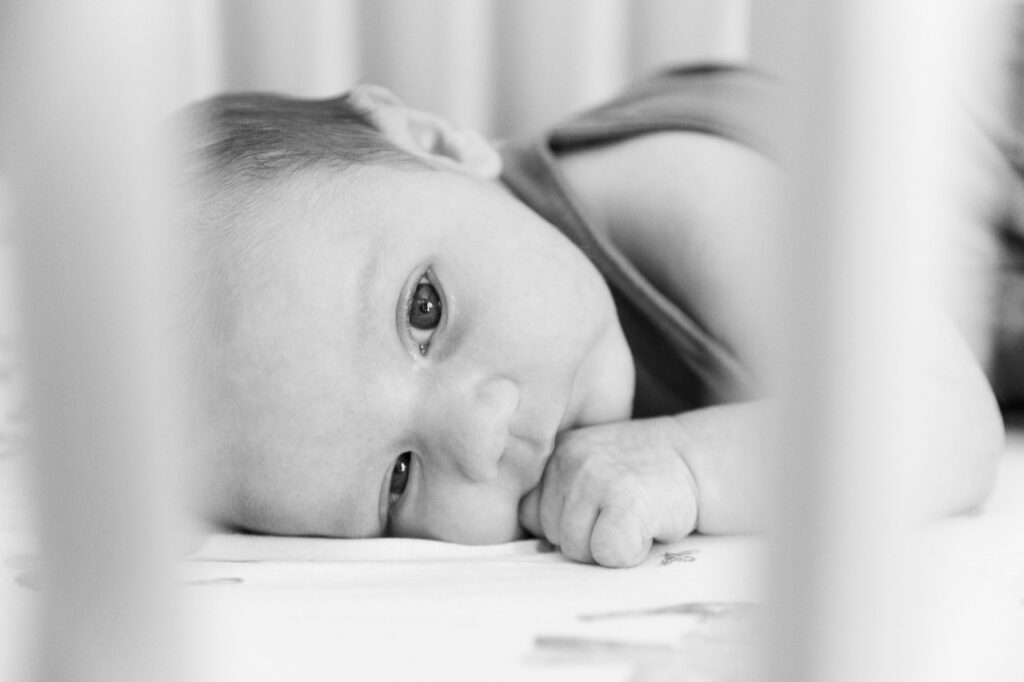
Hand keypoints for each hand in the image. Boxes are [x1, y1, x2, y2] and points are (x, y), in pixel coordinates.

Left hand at [518, 417, 698, 567]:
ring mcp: (594, 478)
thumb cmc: (640, 478)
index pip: (529, 514)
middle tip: (619, 513)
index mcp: (554, 453)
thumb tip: (538, 551)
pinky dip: (630, 553)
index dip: (565, 524)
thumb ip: (558, 499)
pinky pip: (608, 552)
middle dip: (586, 537)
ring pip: (576, 548)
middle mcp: (567, 460)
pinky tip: (646, 528)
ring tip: (632, 518)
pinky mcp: (625, 501)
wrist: (694, 459)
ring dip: (607, 546)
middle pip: (552, 535)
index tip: (598, 508)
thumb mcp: (587, 471)